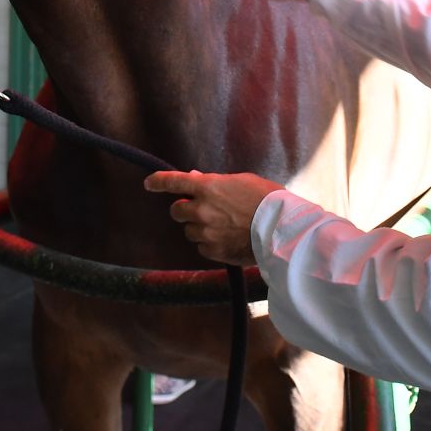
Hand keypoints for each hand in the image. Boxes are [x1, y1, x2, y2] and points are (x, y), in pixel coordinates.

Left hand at [143, 170, 282, 266]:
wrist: (280, 228)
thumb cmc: (266, 199)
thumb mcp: (241, 181)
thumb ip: (214, 182)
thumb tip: (195, 178)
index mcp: (208, 186)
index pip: (173, 181)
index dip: (158, 181)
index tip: (149, 183)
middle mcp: (201, 209)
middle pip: (176, 211)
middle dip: (184, 210)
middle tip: (200, 210)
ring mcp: (206, 231)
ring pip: (189, 231)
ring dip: (199, 228)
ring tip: (223, 226)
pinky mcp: (213, 251)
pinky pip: (202, 247)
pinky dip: (209, 243)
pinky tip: (227, 238)